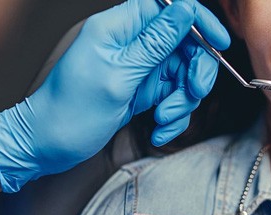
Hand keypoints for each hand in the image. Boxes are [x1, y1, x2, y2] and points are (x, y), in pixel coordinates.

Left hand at [0, 0, 229, 192]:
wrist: (51, 145)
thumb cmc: (71, 109)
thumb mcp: (118, 74)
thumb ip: (155, 42)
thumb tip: (185, 10)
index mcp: (120, 28)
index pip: (169, 7)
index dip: (198, 20)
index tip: (219, 43)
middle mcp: (134, 44)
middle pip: (185, 45)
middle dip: (195, 72)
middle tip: (193, 93)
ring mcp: (141, 68)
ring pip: (184, 76)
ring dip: (182, 102)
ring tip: (163, 119)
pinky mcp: (145, 91)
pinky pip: (174, 98)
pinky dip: (173, 117)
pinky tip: (158, 131)